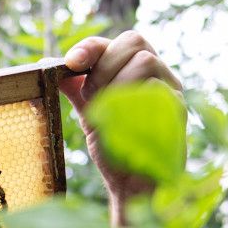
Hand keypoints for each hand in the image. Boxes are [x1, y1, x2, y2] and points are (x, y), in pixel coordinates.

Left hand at [55, 29, 182, 211]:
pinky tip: (118, 122)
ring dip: (115, 83)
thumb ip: (77, 88)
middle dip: (103, 64)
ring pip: (145, 61)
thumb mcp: (91, 113)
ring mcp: (172, 91)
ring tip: (105, 111)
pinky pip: (154, 91)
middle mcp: (160, 75)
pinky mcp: (177, 111)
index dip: (93, 46)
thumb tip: (49, 63)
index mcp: (140, 70)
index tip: (71, 63)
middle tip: (89, 95)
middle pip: (134, 41)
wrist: (133, 187)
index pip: (120, 40)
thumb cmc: (115, 148)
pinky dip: (128, 103)